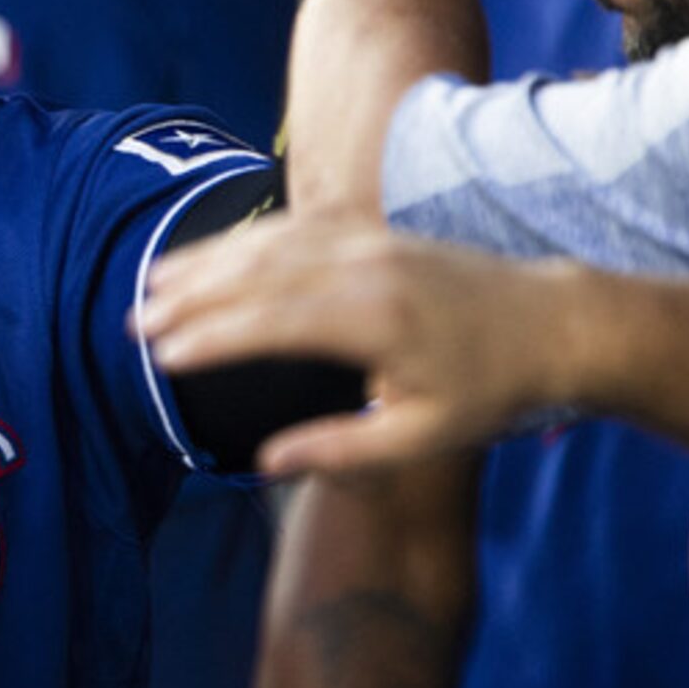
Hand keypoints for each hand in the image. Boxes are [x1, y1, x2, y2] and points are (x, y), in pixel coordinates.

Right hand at [135, 214, 588, 474]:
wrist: (554, 322)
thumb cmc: (492, 389)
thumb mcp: (423, 436)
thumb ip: (342, 448)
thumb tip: (266, 461)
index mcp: (373, 319)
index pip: (269, 322)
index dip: (210, 339)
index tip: (161, 357)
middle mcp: (363, 266)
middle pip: (256, 273)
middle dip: (190, 295)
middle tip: (133, 320)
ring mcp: (367, 239)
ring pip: (268, 241)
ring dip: (207, 260)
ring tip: (154, 283)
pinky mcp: (372, 230)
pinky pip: (293, 226)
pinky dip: (245, 237)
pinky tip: (214, 254)